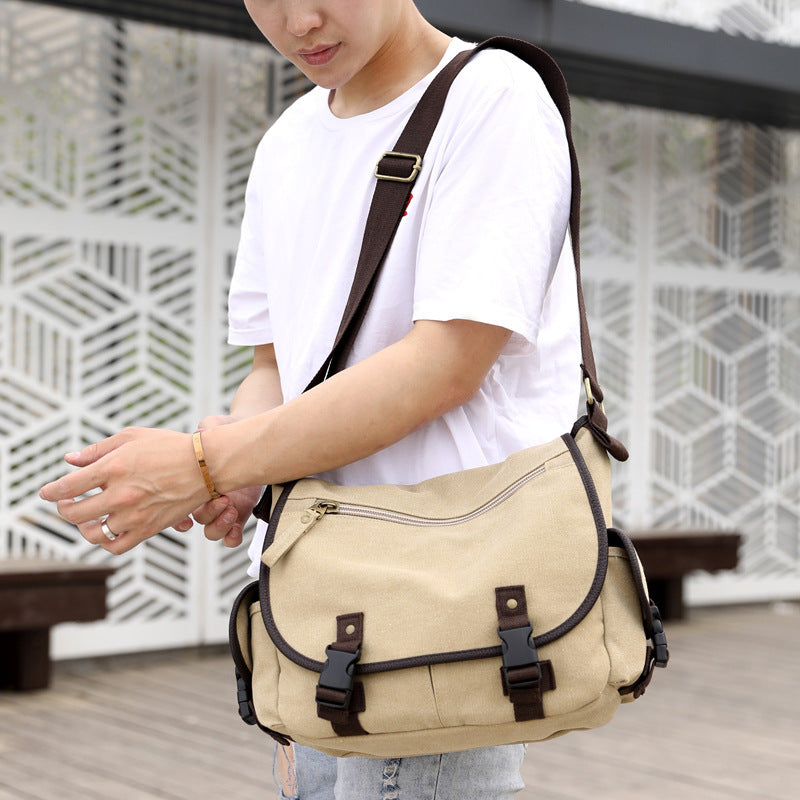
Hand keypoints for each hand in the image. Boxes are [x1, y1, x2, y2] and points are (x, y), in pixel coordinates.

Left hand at [39, 427, 210, 553]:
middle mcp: (120, 494)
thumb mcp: (132, 436)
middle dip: (64, 508)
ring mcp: (134, 514)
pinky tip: (107, 530)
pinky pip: (116, 546)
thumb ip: (98, 449)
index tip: (46, 493)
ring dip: (82, 527)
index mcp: (113, 468)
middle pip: (74, 513)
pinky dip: (106, 541)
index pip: (67, 487)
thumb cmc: (171, 446)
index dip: (50, 492)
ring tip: (86, 519)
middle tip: (66, 504)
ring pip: (92, 533)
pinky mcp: (148, 528)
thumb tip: (70, 460)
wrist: (206, 464)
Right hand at [171, 414, 260, 547]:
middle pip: (195, 519)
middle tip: (222, 499)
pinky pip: (231, 537)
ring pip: (211, 531)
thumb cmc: (223, 430)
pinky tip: (236, 527)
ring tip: (231, 507)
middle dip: (207, 513)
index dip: (176, 516)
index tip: (186, 517)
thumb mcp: (209, 428)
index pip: (172, 506)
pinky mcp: (240, 512)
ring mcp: (220, 507)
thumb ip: (201, 432)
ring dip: (219, 524)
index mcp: (186, 482)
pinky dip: (231, 536)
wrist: (247, 431)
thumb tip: (202, 432)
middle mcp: (201, 498)